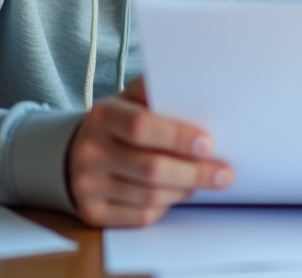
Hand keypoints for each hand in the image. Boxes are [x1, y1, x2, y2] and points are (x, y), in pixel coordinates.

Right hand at [67, 77, 232, 226]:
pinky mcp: (93, 213)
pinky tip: (177, 193)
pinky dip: (166, 205)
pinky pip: (141, 216)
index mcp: (102, 116)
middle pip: (150, 168)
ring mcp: (87, 185)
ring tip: (202, 180)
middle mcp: (90, 151)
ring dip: (184, 189)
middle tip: (223, 173)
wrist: (78, 154)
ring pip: (150, 196)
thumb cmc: (117, 125)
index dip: (177, 137)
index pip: (141, 127)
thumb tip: (195, 86)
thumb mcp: (130, 100)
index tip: (208, 144)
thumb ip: (157, 92)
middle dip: (194, 172)